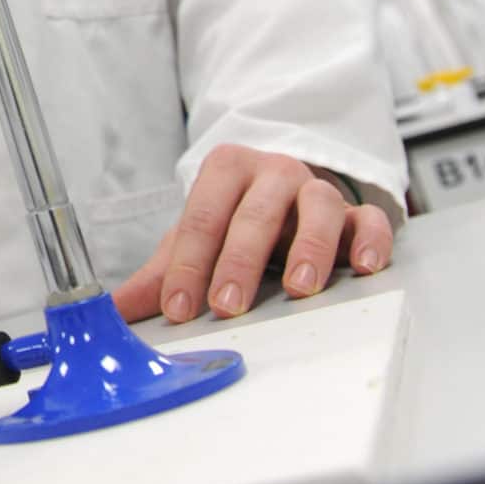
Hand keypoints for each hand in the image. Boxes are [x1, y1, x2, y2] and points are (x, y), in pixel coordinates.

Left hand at [112, 145, 393, 324]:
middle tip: (226, 304)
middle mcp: (273, 173)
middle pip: (254, 214)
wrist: (287, 186)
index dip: (187, 263)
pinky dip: (371, 241)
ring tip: (300, 287)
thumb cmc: (237, 216)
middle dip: (238, 261)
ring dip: (309, 247)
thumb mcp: (198, 236)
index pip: (202, 217)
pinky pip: (371, 220)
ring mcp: (318, 190)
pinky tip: (365, 267)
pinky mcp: (358, 212)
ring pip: (318, 208)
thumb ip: (160, 273)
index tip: (178, 308)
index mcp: (226, 171)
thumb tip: (113, 312)